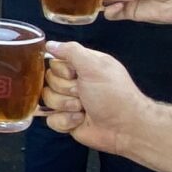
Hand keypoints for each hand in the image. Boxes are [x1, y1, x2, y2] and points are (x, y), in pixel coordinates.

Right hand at [38, 42, 152, 152]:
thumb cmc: (114, 95)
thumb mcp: (94, 66)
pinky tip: (79, 120)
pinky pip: (51, 119)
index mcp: (83, 66)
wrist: (123, 128)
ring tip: (83, 108)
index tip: (74, 75)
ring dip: (66, 105)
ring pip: (48, 99)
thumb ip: (71, 51)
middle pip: (49, 81)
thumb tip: (50, 44)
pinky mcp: (67, 120)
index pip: (56, 62)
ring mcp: (70, 102)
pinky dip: (65, 121)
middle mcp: (76, 82)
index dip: (61, 71)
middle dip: (65, 90)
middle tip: (82, 94)